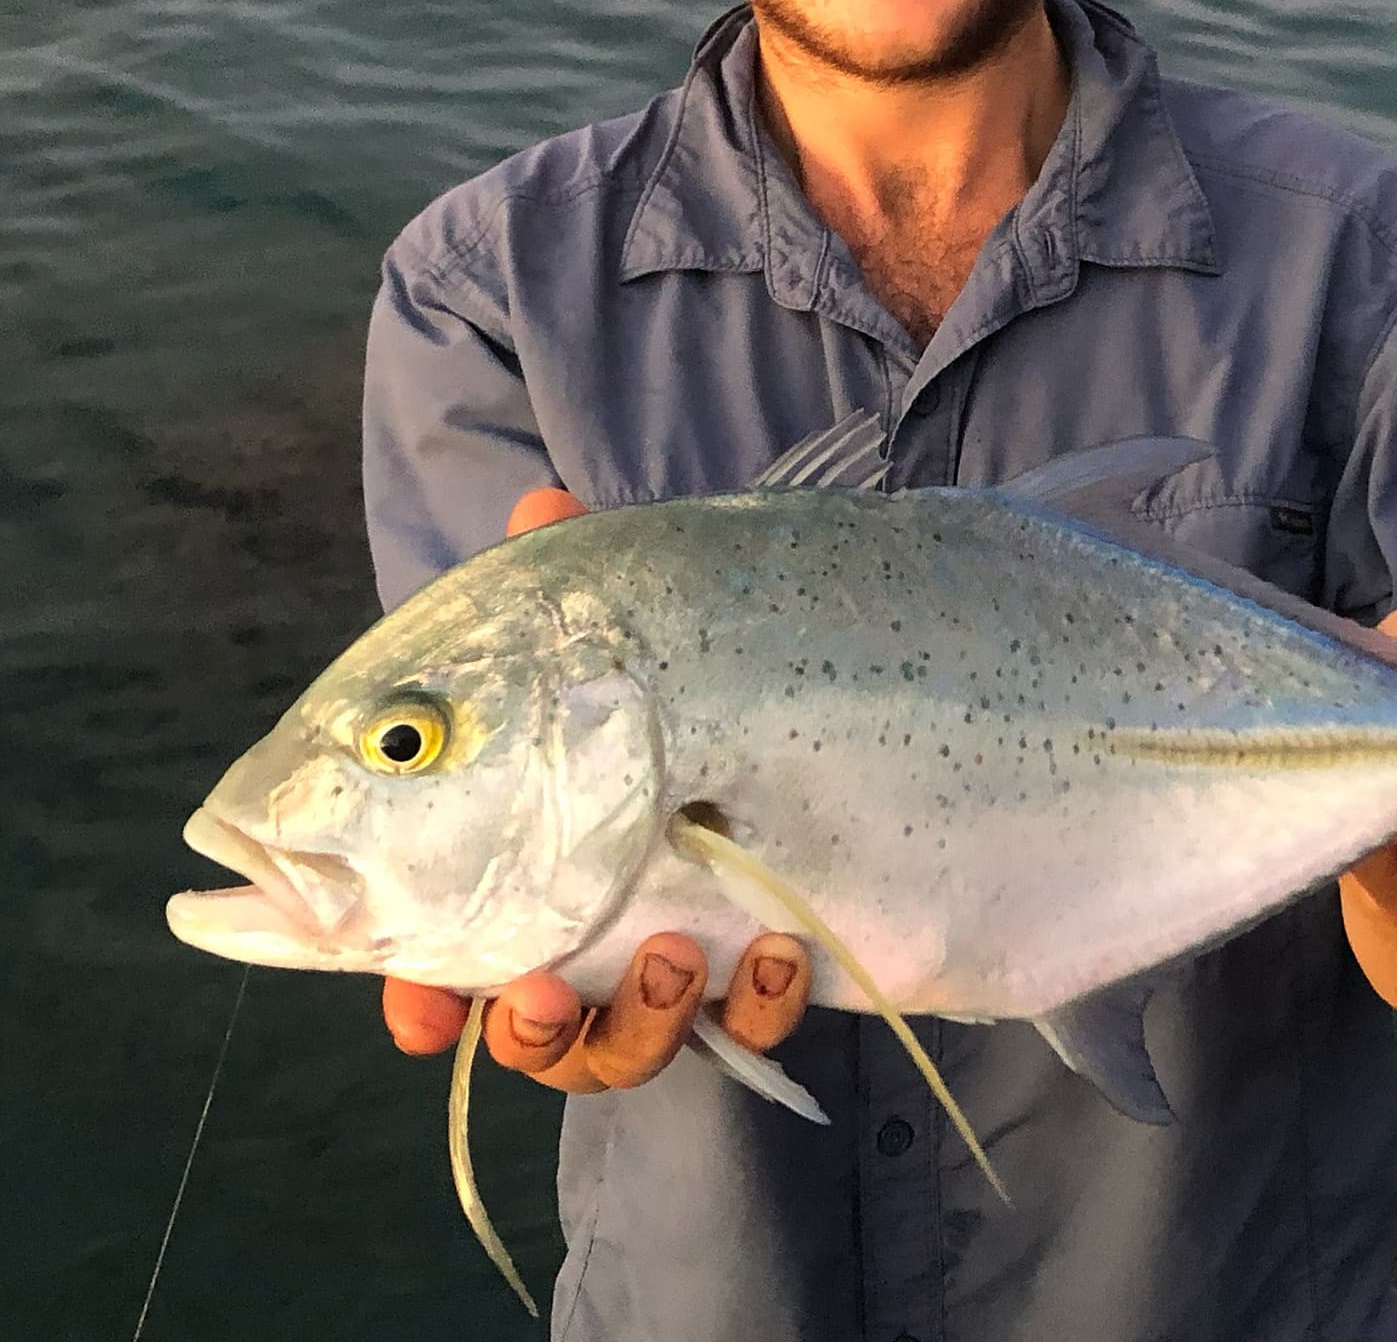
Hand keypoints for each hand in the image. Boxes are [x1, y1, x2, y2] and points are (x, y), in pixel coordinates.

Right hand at [378, 484, 811, 1089]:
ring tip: (680, 957)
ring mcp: (676, 954)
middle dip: (533, 1029)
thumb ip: (566, 580)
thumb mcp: (616, 622)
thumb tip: (543, 507)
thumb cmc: (663, 663)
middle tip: (544, 990)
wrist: (813, 687)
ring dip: (642, 1023)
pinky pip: (754, 1027)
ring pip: (630, 1047)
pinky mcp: (760, 961)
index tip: (428, 1007)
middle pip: (535, 1026)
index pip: (445, 955)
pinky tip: (781, 952)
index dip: (426, 999)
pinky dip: (761, 1005)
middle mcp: (588, 926)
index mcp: (518, 864)